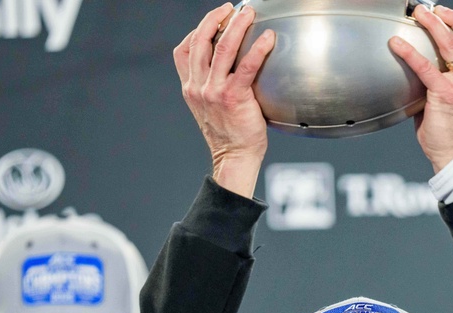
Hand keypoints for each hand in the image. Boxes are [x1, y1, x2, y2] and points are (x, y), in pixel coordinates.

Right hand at [174, 3, 275, 196]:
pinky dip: (258, 48)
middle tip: (232, 8)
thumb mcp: (209, 108)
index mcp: (190, 88)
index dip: (197, 30)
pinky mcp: (233, 96)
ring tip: (249, 13)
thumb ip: (211, 88)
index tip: (214, 20)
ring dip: (237, 25)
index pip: (184, 51)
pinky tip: (269, 38)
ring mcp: (213, 91)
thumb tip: (229, 69)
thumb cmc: (229, 135)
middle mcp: (198, 86)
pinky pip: (247, 65)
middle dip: (216, 18)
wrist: (234, 157)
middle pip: (201, 40)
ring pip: (222, 47)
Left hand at [388, 5, 452, 172]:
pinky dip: (410, 52)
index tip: (445, 14)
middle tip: (429, 9)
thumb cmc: (450, 133)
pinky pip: (426, 67)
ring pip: (451, 44)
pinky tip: (395, 45)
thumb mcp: (452, 102)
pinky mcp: (445, 94)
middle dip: (450, 16)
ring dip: (433, 25)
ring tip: (417, 15)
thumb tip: (417, 72)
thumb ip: (441, 83)